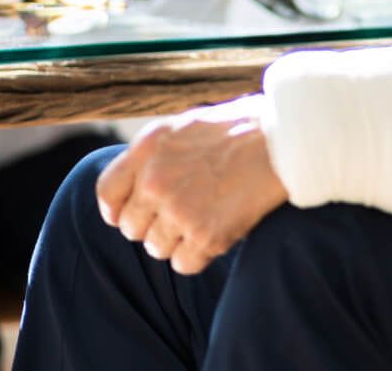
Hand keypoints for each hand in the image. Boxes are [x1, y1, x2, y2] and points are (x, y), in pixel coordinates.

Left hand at [96, 96, 287, 275]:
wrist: (284, 141)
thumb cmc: (239, 130)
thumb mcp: (184, 127)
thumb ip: (154, 156)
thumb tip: (134, 188)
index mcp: (148, 149)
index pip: (107, 194)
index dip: (117, 210)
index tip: (128, 215)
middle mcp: (156, 182)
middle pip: (130, 228)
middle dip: (151, 226)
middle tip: (179, 214)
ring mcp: (180, 211)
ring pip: (156, 248)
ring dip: (175, 241)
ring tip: (202, 219)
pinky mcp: (206, 236)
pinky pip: (183, 264)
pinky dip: (197, 255)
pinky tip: (214, 234)